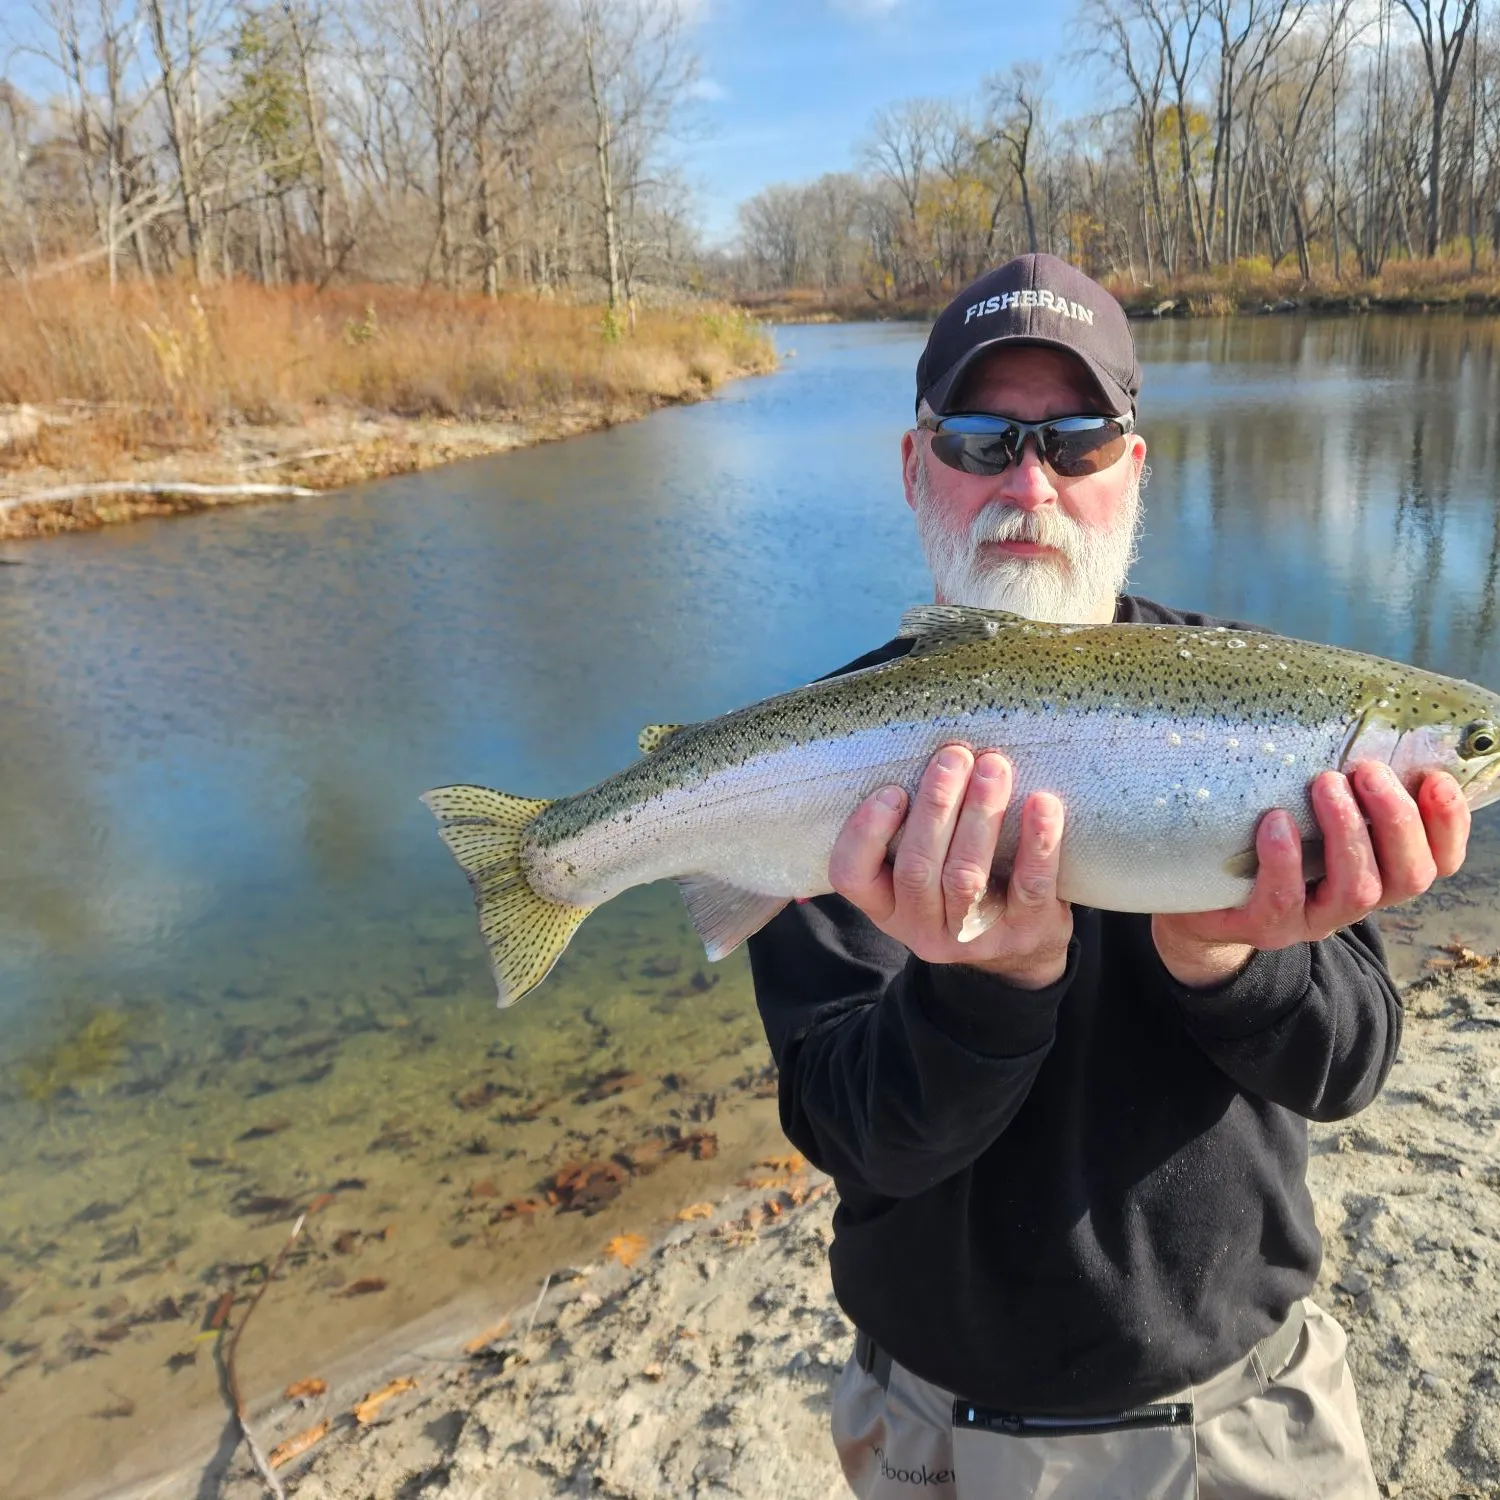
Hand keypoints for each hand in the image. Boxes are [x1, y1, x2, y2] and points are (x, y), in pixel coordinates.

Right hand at [828, 744, 1071, 989]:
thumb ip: (908, 830)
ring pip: (966, 877)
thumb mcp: (922, 871)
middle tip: (954, 757)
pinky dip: (1038, 842)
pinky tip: (1042, 803)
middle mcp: (921, 928)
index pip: (851, 876)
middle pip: (917, 868)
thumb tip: (918, 755)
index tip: (892, 789)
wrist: (1023, 947)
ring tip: (993, 767)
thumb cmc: (961, 884)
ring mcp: (973, 937)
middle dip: (936, 806)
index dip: (865, 833)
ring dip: (980, 815)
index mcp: (887, 906)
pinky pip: (1030, 887)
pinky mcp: (1025, 932)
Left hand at [1152, 763, 1471, 988]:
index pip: (1438, 860)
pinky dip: (1285, 859)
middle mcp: (1354, 900)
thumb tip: (1365, 722)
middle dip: (1397, 821)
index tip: (1435, 780)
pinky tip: (1275, 821)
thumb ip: (1343, 787)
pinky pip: (1283, 900)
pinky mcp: (1264, 926)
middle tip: (1367, 772)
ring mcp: (1312, 919)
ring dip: (1349, 833)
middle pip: (1410, 875)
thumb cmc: (1262, 841)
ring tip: (1326, 784)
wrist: (1200, 900)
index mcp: (1378, 871)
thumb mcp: (1308, 813)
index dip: (1448, 825)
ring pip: (1357, 890)